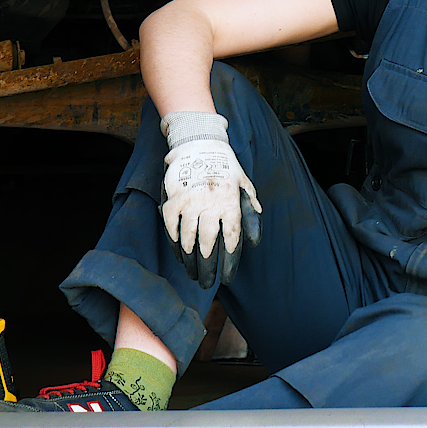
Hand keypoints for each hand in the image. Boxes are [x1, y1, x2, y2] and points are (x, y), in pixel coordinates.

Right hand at [159, 112, 261, 287]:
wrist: (199, 144)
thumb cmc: (226, 169)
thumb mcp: (244, 186)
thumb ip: (250, 212)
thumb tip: (255, 241)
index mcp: (230, 203)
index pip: (232, 240)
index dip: (230, 262)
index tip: (228, 279)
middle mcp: (210, 205)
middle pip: (208, 245)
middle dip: (208, 268)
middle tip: (207, 283)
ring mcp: (189, 203)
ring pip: (188, 239)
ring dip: (190, 260)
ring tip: (193, 274)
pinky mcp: (172, 200)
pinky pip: (172, 228)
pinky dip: (175, 244)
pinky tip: (180, 255)